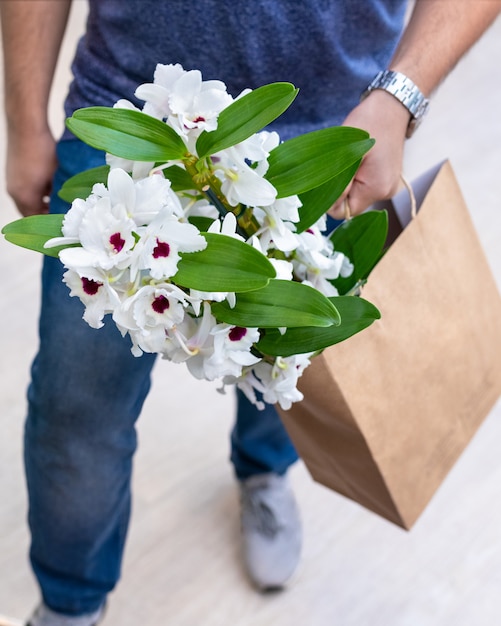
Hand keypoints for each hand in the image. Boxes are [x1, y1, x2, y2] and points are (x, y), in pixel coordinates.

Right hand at [5, 125, 56, 215]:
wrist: (26, 125)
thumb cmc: (43, 151)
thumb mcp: (56, 176)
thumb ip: (58, 194)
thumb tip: (65, 204)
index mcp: (24, 197)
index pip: (35, 219)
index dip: (49, 223)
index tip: (62, 223)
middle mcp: (14, 192)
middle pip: (30, 212)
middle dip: (45, 214)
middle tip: (61, 215)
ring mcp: (12, 181)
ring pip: (27, 201)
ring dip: (40, 203)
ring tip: (57, 202)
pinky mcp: (13, 172)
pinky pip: (24, 190)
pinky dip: (35, 193)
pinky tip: (49, 188)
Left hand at [329, 89, 410, 218]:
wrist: (391, 107)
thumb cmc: (369, 123)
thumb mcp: (346, 151)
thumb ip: (337, 181)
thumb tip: (325, 204)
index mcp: (377, 188)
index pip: (344, 212)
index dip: (330, 199)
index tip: (327, 177)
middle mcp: (385, 192)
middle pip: (349, 204)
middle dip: (339, 187)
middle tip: (340, 162)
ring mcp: (386, 186)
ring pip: (354, 194)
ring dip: (346, 180)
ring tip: (350, 157)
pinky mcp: (384, 178)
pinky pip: (362, 185)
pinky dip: (354, 175)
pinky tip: (357, 159)